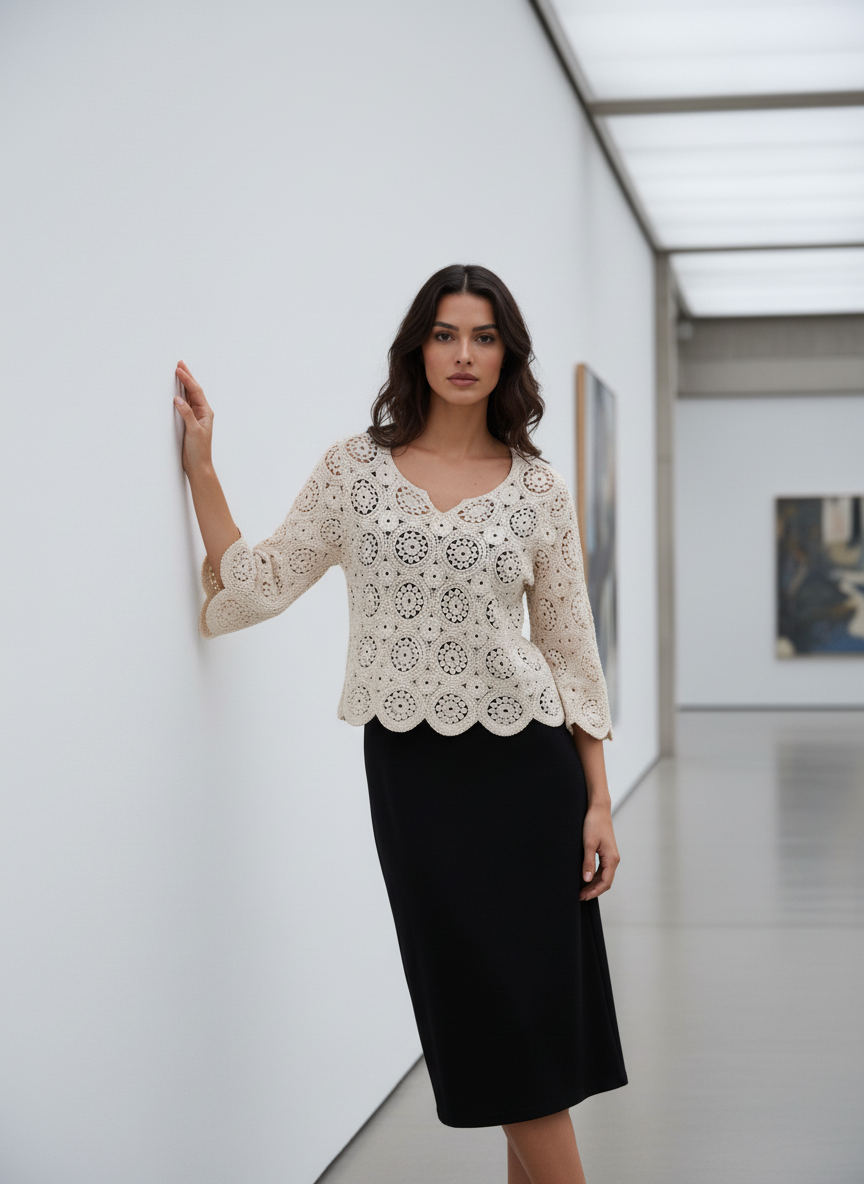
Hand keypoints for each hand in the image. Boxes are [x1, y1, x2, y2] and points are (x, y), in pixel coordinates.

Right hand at [174, 360, 213, 474]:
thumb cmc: (199, 450)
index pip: (196, 391)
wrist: (198, 465)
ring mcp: (195, 417)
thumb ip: (187, 414)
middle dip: (187, 377)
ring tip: (179, 372)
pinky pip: (185, 404)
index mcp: (206, 412)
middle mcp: (202, 413)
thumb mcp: (194, 430)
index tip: (179, 369)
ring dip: (184, 384)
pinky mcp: (189, 422)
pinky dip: (181, 395)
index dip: (187, 379)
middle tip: (180, 364)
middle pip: (194, 390)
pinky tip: (177, 391)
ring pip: (189, 396)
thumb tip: (178, 399)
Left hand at [580, 805, 619, 901]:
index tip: (583, 897)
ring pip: (604, 876)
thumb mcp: (588, 844)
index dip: (594, 892)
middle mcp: (614, 859)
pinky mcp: (606, 853)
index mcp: (612, 859)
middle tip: (579, 896)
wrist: (598, 809)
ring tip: (581, 890)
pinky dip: (594, 876)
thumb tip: (586, 879)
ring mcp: (611, 856)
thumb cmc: (594, 824)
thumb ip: (588, 863)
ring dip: (593, 884)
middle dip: (593, 890)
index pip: (605, 882)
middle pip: (605, 881)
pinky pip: (602, 869)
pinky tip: (585, 878)